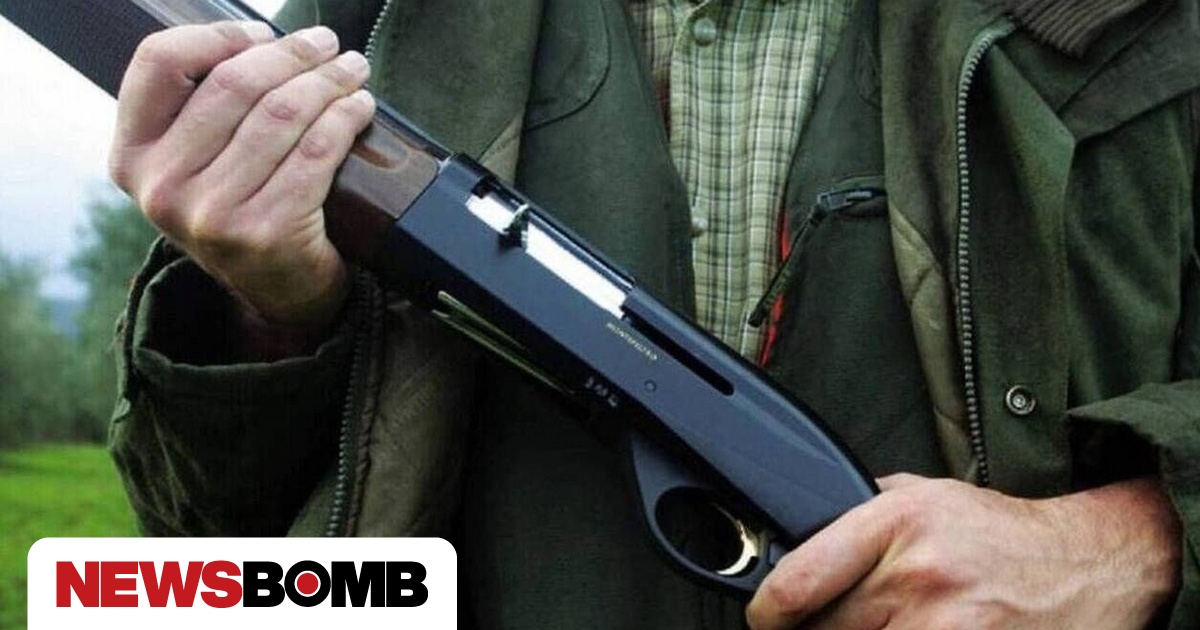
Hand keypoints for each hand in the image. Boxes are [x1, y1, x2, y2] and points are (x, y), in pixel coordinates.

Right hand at [109, 21, 375, 330]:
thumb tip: (263, 41)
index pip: (158, 63)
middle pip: (234, 84)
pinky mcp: (266, 233)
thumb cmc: (243, 210)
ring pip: (281, 115)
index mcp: (132, 157)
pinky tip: (360, 107)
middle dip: (292, 55)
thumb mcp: (198, 166)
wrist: (276, 295)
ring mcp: (213, 214)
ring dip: (328, 82)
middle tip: (328, 44)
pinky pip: (316, 153)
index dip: (216, 36)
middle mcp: (163, 186)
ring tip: (352, 70)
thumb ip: (204, 111)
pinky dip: (344, 120)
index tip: (263, 33)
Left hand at [746, 474, 1180, 629]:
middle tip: (824, 625)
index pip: (798, 580)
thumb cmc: (996, 532)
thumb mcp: (924, 496)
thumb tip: (796, 530)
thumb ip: (859, 509)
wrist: (1087, 563)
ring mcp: (949, 626)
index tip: (763, 619)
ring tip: (876, 628)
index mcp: (897, 521)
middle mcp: (918, 574)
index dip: (765, 612)